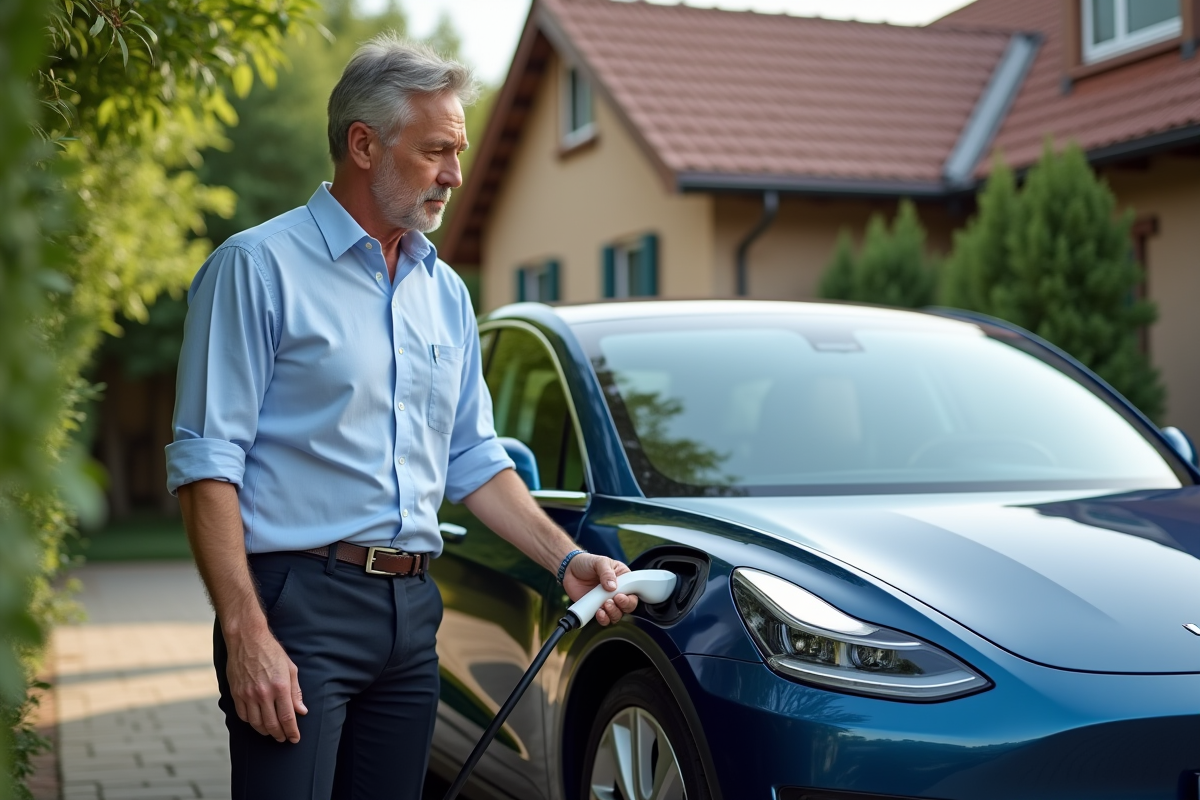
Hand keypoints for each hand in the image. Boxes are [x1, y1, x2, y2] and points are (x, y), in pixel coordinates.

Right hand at [224, 621, 307, 742]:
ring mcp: (247, 695)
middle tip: (284, 738)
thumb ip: (296, 692)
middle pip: (272, 724)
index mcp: (280, 687)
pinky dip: (251, 723)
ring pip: (256, 723)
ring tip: (272, 733)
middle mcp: (263, 693)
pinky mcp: (236, 693)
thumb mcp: (290, 668)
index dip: (292, 731)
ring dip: (265, 732)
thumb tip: (301, 711)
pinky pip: (243, 715)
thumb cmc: (271, 651)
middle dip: (279, 735)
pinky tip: (257, 722)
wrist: (247, 639)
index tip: (295, 739)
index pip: (287, 717)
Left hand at [563, 554, 637, 625]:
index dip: (629, 598)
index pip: (633, 592)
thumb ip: (607, 573)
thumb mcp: (600, 562)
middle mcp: (617, 592)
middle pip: (627, 607)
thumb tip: (612, 587)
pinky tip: (598, 612)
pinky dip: (603, 619)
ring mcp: (607, 601)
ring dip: (612, 613)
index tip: (619, 596)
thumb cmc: (587, 563)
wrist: (569, 569)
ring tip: (603, 606)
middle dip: (621, 607)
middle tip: (610, 601)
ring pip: (617, 615)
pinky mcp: (597, 608)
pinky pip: (604, 619)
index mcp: (623, 580)